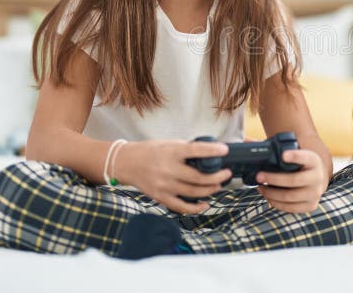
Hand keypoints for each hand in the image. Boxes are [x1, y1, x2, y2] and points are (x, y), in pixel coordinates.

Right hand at [115, 140, 231, 214]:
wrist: (126, 163)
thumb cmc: (150, 151)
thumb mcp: (169, 144)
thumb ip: (187, 149)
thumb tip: (209, 153)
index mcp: (171, 152)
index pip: (196, 150)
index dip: (212, 151)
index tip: (224, 150)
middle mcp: (168, 169)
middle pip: (198, 177)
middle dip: (217, 176)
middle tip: (226, 173)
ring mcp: (164, 185)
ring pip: (193, 192)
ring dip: (210, 190)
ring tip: (218, 185)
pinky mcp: (160, 197)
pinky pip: (181, 206)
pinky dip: (195, 208)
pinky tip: (205, 204)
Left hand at [255, 149, 328, 213]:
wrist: (316, 178)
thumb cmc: (299, 164)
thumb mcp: (294, 154)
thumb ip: (273, 148)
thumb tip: (246, 140)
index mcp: (313, 160)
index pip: (305, 157)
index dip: (295, 156)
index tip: (283, 155)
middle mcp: (317, 177)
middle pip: (293, 180)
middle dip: (273, 179)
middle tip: (258, 176)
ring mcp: (315, 193)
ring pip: (290, 196)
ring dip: (271, 193)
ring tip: (260, 188)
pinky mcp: (311, 205)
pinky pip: (291, 207)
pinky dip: (277, 203)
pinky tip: (269, 197)